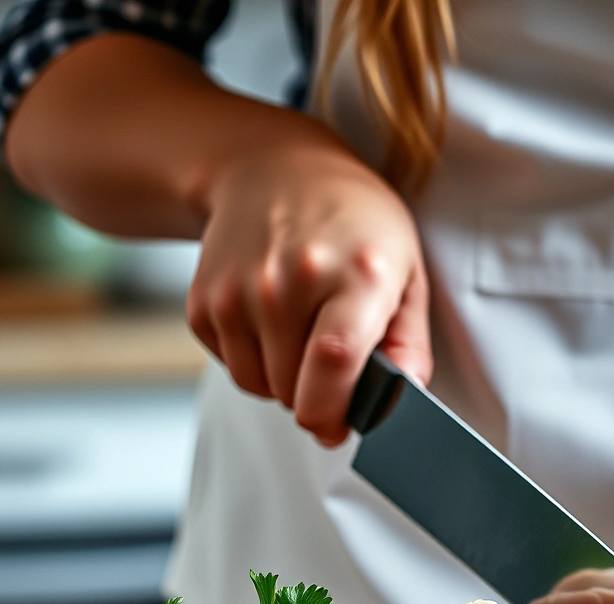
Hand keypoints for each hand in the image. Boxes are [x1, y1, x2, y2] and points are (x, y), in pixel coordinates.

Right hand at [186, 141, 431, 445]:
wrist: (276, 167)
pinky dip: (252, 358)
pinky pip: (231, 367)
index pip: (334, 364)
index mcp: (354, 274)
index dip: (335, 411)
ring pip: (259, 386)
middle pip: (294, 390)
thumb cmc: (352, 220)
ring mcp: (239, 290)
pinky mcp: (203, 301)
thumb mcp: (406, 271)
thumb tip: (403, 400)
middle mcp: (289, 280)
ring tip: (301, 331)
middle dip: (316, 395)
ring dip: (282, 379)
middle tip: (332, 360)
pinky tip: (270, 318)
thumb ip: (409, 344)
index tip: (340, 425)